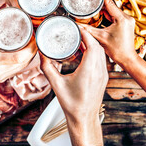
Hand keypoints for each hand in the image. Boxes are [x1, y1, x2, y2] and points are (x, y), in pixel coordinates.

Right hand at [0, 25, 36, 92]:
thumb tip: (7, 13)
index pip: (19, 57)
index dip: (31, 48)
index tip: (34, 36)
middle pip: (24, 62)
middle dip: (33, 50)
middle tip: (35, 37)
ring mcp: (0, 77)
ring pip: (23, 67)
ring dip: (30, 56)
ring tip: (32, 42)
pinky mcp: (1, 78)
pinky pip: (17, 70)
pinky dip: (23, 61)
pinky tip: (26, 52)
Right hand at [39, 27, 106, 145]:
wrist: (84, 118)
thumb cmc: (71, 104)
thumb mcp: (56, 84)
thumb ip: (47, 67)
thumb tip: (41, 53)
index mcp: (88, 70)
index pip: (91, 45)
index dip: (85, 34)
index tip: (77, 27)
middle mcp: (99, 71)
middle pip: (97, 46)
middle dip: (88, 36)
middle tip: (76, 31)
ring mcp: (103, 74)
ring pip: (101, 53)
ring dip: (92, 44)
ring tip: (80, 40)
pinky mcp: (104, 78)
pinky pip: (102, 60)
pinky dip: (94, 52)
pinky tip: (85, 53)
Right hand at [81, 0, 138, 65]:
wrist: (127, 58)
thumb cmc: (117, 50)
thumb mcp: (101, 37)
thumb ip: (88, 30)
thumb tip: (78, 25)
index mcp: (121, 19)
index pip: (110, 3)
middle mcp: (127, 18)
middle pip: (112, 7)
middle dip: (102, 5)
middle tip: (93, 0)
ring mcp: (128, 21)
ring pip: (114, 11)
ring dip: (106, 10)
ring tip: (96, 7)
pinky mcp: (128, 24)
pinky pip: (117, 16)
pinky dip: (110, 16)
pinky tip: (103, 16)